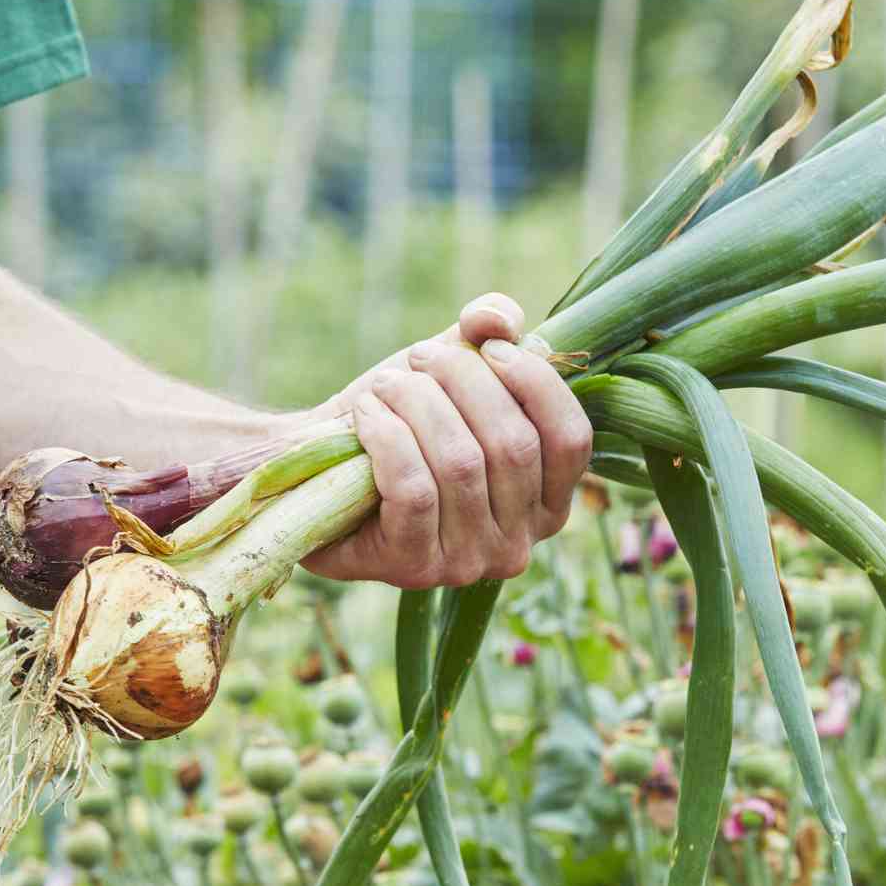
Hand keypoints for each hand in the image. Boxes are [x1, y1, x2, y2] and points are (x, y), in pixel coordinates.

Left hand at [305, 294, 593, 587]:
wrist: (315, 475)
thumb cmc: (400, 423)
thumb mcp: (451, 369)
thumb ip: (490, 331)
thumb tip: (502, 319)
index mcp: (547, 502)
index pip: (571, 439)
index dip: (535, 382)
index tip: (487, 345)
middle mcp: (517, 544)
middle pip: (512, 445)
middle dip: (463, 382)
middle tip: (419, 358)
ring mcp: (467, 563)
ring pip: (460, 463)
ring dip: (417, 404)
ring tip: (387, 386)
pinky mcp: (413, 567)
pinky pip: (414, 490)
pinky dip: (387, 436)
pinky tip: (366, 416)